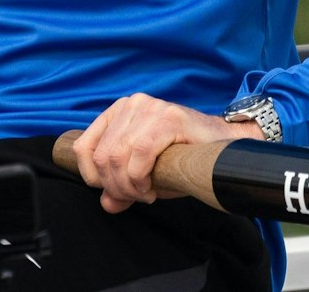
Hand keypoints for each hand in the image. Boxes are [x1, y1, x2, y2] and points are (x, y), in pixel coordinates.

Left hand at [75, 94, 254, 213]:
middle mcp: (131, 104)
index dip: (94, 179)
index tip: (117, 193)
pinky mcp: (168, 117)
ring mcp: (150, 108)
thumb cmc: (184, 156)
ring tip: (146, 193)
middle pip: (101, 157)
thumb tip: (107, 203)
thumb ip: (121, 186)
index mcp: (119, 112)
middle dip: (116, 187)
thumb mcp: (144, 172)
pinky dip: (141, 179)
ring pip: (118, 157)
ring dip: (129, 187)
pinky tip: (153, 188)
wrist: (224, 145)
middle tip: (137, 197)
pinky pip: (140, 154)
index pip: (84, 148)